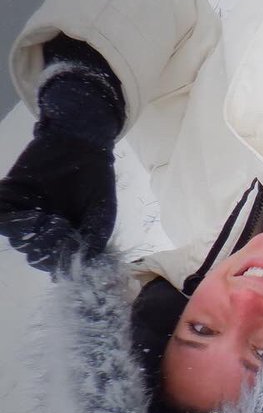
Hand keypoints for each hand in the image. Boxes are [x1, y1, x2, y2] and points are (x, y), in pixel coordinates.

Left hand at [0, 36, 123, 273]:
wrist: (81, 144)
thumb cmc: (96, 180)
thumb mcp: (102, 214)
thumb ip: (93, 241)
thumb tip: (82, 268)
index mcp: (64, 235)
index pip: (52, 261)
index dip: (58, 260)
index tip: (70, 245)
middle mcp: (42, 226)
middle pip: (32, 251)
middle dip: (44, 247)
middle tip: (60, 225)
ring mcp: (25, 211)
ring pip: (14, 237)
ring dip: (27, 234)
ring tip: (43, 218)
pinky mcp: (10, 194)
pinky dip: (8, 221)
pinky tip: (29, 214)